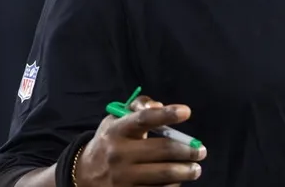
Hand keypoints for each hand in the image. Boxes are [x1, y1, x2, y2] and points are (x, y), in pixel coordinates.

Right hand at [75, 96, 205, 185]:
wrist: (84, 175)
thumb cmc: (109, 140)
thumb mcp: (116, 119)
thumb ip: (138, 107)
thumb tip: (159, 106)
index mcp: (117, 130)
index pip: (144, 119)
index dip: (166, 114)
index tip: (186, 112)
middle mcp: (119, 153)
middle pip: (161, 150)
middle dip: (186, 150)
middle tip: (201, 151)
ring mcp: (122, 177)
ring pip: (162, 174)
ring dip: (185, 171)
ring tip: (195, 169)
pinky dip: (171, 186)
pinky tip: (178, 181)